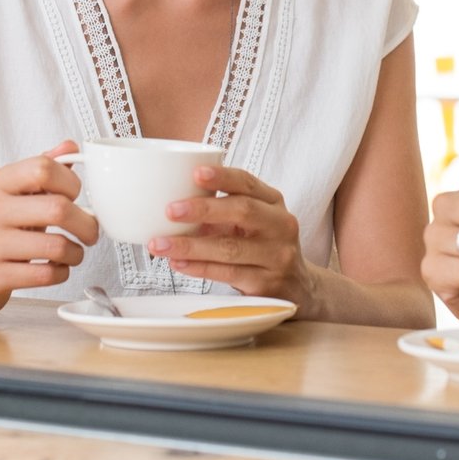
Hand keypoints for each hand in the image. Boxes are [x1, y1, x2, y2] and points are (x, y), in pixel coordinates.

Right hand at [0, 140, 97, 314]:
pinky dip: (61, 272)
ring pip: (56, 246)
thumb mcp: (16, 193)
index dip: (71, 182)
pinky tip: (56, 267)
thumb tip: (69, 146)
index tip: (76, 196)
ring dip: (77, 253)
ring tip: (74, 252)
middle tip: (91, 231)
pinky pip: (45, 275)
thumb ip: (44, 168)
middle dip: (87, 223)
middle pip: (57, 209)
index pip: (44, 168)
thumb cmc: (0, 227)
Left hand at [147, 165, 317, 309]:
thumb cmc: (263, 245)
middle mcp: (280, 226)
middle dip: (203, 209)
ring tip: (160, 244)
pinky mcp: (266, 284)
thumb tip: (174, 199)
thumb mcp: (255, 220)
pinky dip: (199, 268)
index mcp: (274, 202)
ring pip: (229, 248)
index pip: (248, 183)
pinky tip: (178, 263)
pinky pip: (227, 274)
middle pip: (242, 211)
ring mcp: (276, 256)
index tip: (195, 173)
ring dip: (190, 246)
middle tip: (171, 210)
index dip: (222, 177)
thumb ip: (225, 208)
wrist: (298, 286)